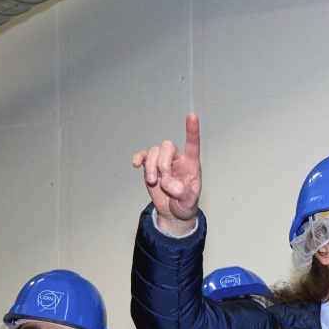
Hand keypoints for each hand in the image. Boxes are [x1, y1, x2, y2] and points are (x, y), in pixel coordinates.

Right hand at [133, 112, 201, 233]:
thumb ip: (181, 192)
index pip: (193, 144)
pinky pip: (143, 156)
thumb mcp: (188, 203)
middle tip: (163, 180)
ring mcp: (163, 162)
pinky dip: (138, 158)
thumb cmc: (185, 205)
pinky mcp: (150, 167)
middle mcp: (177, 160)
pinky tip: (135, 164)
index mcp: (191, 164)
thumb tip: (167, 181)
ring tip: (154, 182)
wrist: (173, 213)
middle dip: (163, 163)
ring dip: (151, 166)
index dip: (192, 130)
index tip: (192, 115)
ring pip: (154, 152)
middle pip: (167, 147)